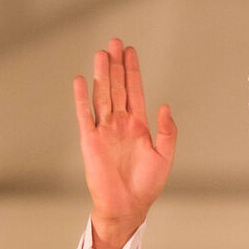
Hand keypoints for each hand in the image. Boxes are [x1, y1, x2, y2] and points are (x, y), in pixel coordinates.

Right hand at [74, 38, 177, 248]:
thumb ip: (167, 130)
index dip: (132, 71)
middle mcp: (120, 124)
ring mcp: (104, 131)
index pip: (134, 91)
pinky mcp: (91, 141)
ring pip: (103, 96)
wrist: (127, 207)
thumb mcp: (165, 156)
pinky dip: (82, 98)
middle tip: (114, 42)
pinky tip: (81, 81)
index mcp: (138, 126)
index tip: (130, 51)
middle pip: (117, 87)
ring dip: (102, 75)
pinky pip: (85, 115)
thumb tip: (165, 106)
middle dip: (116, 64)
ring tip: (101, 53)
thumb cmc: (146, 186)